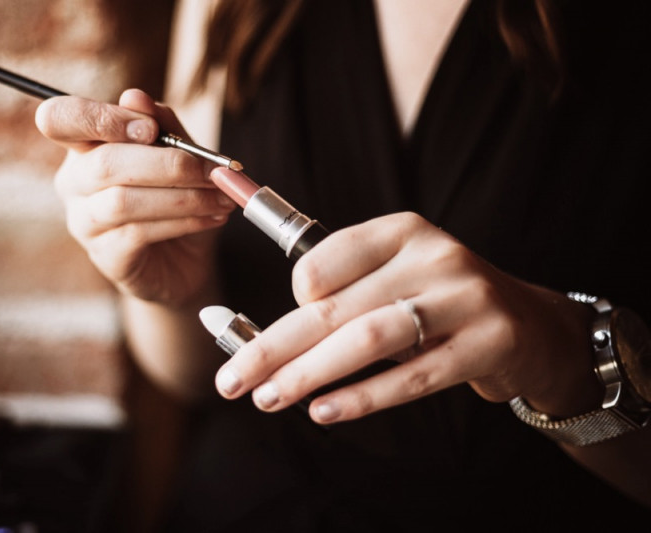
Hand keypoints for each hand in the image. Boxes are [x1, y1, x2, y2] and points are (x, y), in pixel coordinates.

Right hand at [35, 89, 235, 304]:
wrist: (185, 260)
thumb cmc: (176, 200)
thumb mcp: (179, 156)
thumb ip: (163, 126)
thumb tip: (136, 96)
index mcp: (84, 145)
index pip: (60, 118)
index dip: (101, 118)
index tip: (150, 129)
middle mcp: (74, 181)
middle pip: (104, 163)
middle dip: (167, 164)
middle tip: (212, 171)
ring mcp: (84, 222)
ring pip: (123, 201)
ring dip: (184, 197)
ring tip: (221, 197)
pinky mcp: (105, 255)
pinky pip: (139, 233)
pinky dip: (184, 221)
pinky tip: (212, 218)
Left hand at [214, 212, 601, 423]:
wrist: (529, 325)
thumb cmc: (439, 303)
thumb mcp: (395, 278)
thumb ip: (342, 294)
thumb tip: (263, 337)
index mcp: (400, 230)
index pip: (322, 261)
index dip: (289, 301)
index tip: (267, 334)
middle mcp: (432, 254)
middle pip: (334, 306)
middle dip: (273, 347)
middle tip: (233, 380)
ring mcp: (464, 296)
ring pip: (368, 338)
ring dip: (310, 373)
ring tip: (269, 399)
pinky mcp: (487, 342)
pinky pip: (413, 377)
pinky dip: (363, 397)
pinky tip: (324, 411)